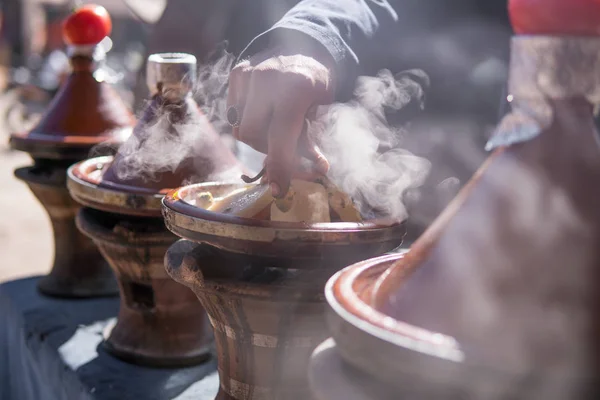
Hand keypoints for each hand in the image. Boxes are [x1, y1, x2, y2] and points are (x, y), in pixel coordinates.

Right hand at [227, 42, 334, 196]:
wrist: (304, 45)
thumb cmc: (315, 82)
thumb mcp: (321, 110)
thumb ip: (311, 139)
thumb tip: (319, 170)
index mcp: (296, 88)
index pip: (281, 137)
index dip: (280, 166)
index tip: (279, 190)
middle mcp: (267, 79)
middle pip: (253, 136)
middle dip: (267, 148)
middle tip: (283, 146)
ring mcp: (248, 74)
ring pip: (240, 127)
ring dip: (256, 136)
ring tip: (274, 125)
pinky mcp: (236, 73)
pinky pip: (233, 113)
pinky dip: (247, 119)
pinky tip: (264, 111)